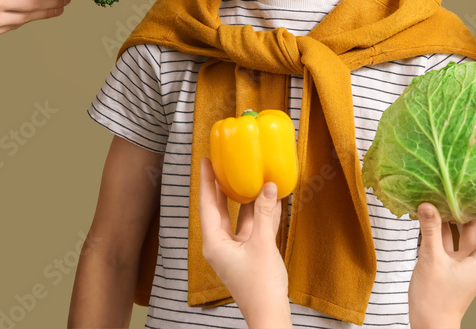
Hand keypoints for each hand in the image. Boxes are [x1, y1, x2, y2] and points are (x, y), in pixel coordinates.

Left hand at [198, 158, 291, 328]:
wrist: (269, 315)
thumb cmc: (260, 286)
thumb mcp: (262, 244)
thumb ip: (263, 214)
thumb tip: (268, 186)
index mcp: (214, 242)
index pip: (207, 204)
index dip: (206, 181)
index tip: (205, 161)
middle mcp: (220, 244)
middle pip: (219, 208)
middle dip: (223, 186)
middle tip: (224, 163)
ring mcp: (234, 250)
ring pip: (238, 217)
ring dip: (246, 199)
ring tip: (249, 174)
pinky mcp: (248, 254)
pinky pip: (252, 228)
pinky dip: (259, 214)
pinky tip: (270, 199)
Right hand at [409, 196, 475, 328]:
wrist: (428, 326)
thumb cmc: (436, 302)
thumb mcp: (432, 262)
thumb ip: (430, 232)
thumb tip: (428, 204)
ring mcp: (462, 259)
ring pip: (466, 228)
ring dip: (463, 210)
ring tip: (461, 185)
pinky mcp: (447, 260)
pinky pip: (448, 235)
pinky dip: (443, 221)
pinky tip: (434, 206)